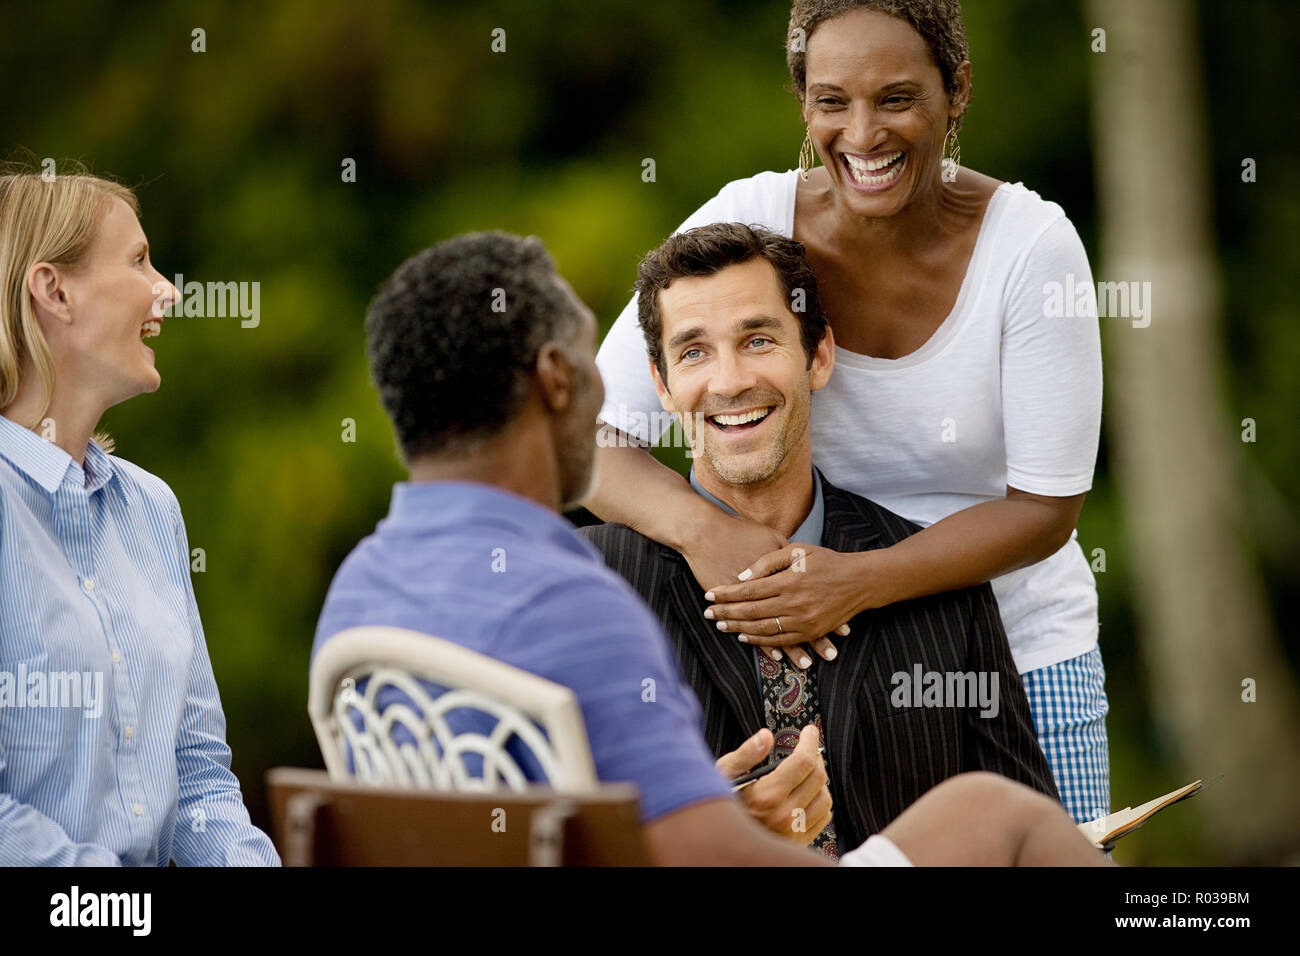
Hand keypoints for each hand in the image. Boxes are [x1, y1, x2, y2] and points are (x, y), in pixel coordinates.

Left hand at [705, 544, 882, 651]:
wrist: (860, 581)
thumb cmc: (826, 560)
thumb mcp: (797, 550)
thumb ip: (767, 562)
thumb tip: (741, 577)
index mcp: (789, 580)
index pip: (748, 590)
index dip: (726, 594)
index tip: (709, 595)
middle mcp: (794, 603)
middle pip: (751, 611)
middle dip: (726, 613)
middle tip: (708, 614)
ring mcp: (803, 621)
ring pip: (762, 629)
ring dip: (738, 628)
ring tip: (721, 625)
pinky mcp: (811, 632)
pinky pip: (780, 640)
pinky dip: (760, 641)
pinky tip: (744, 636)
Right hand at [716, 726, 831, 845]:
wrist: (719, 838)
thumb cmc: (720, 805)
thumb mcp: (724, 774)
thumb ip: (746, 754)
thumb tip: (765, 736)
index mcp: (768, 796)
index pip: (803, 761)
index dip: (810, 741)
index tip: (809, 732)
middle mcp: (784, 815)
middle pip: (817, 777)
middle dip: (816, 757)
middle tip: (807, 749)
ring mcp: (792, 831)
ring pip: (824, 798)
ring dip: (819, 780)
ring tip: (807, 771)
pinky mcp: (797, 842)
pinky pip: (822, 817)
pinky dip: (820, 801)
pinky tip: (808, 793)